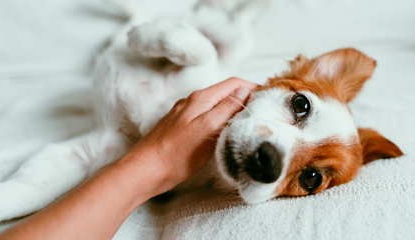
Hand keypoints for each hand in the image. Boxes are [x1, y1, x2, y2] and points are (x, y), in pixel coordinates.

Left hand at [120, 77, 258, 197]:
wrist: (146, 170)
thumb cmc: (176, 154)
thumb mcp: (206, 129)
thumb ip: (226, 108)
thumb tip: (244, 91)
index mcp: (201, 98)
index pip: (233, 83)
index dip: (252, 87)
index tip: (268, 96)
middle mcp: (193, 101)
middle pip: (225, 92)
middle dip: (245, 96)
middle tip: (263, 108)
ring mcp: (186, 114)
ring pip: (216, 104)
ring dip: (234, 107)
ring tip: (249, 119)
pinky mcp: (183, 126)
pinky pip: (207, 115)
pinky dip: (221, 117)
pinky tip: (226, 129)